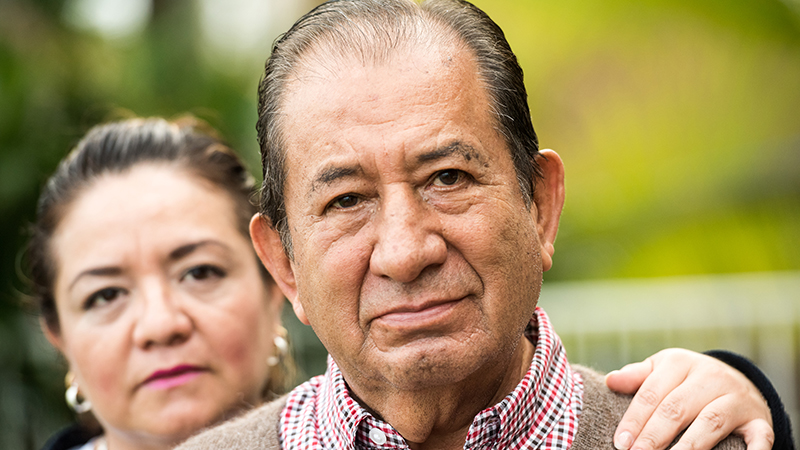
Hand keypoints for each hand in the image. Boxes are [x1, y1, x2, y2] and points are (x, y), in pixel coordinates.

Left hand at [605, 348, 773, 449]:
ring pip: (710, 422)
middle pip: (676, 408)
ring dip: (688, 446)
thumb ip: (637, 377)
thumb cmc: (686, 380)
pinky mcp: (759, 419)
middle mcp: (710, 377)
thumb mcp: (662, 370)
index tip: (621, 442)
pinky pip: (759, 435)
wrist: (738, 380)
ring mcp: (736, 398)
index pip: (652, 393)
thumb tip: (611, 381)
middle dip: (653, 435)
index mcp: (680, 362)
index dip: (634, 419)